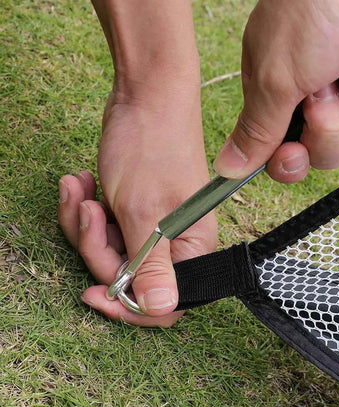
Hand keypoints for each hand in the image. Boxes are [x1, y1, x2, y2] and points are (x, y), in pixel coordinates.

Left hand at [58, 0, 217, 326]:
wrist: (147, 97)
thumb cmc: (154, 148)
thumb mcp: (145, 213)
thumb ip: (151, 266)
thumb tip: (162, 310)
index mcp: (191, 248)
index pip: (164, 302)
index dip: (127, 305)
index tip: (94, 294)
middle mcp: (176, 241)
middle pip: (127, 275)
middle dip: (95, 247)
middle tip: (87, 213)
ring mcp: (153, 224)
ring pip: (109, 249)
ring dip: (84, 224)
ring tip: (79, 190)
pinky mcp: (134, 208)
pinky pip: (103, 226)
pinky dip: (86, 208)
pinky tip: (82, 182)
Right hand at [213, 1, 338, 181]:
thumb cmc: (308, 10)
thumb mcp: (274, 79)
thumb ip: (256, 131)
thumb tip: (226, 168)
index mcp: (279, 102)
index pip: (285, 157)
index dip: (291, 162)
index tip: (293, 152)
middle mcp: (316, 100)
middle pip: (328, 152)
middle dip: (331, 121)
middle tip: (324, 85)